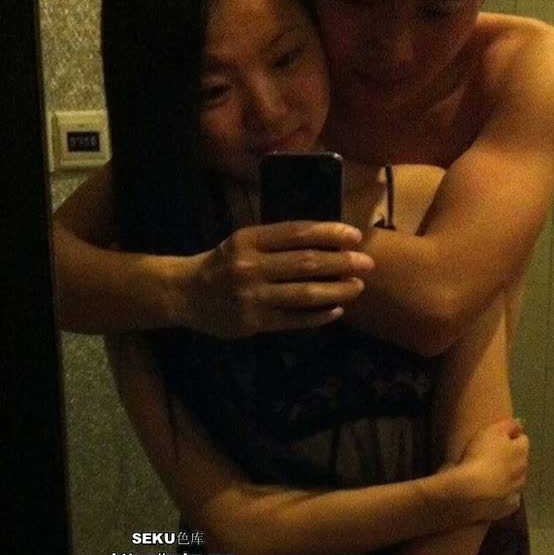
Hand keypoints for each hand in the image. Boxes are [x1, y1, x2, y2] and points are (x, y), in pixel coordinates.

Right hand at [174, 221, 373, 337]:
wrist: (186, 294)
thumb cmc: (222, 264)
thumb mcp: (242, 242)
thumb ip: (276, 240)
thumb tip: (326, 241)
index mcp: (249, 239)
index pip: (297, 232)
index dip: (329, 233)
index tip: (354, 236)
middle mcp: (251, 266)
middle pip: (306, 263)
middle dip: (342, 262)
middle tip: (367, 263)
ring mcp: (253, 296)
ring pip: (304, 293)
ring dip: (337, 290)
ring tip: (357, 286)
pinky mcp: (254, 322)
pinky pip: (294, 320)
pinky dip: (318, 316)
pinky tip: (336, 311)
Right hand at [457, 417, 528, 520]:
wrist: (471, 492)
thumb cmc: (480, 456)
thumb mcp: (492, 432)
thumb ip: (508, 425)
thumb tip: (520, 423)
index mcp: (521, 451)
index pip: (523, 440)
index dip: (512, 438)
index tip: (499, 438)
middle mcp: (523, 471)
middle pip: (521, 462)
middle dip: (512, 459)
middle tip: (494, 458)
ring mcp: (516, 491)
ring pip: (517, 481)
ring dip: (509, 478)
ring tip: (493, 477)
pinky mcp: (507, 508)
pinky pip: (509, 499)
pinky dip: (504, 496)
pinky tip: (493, 496)